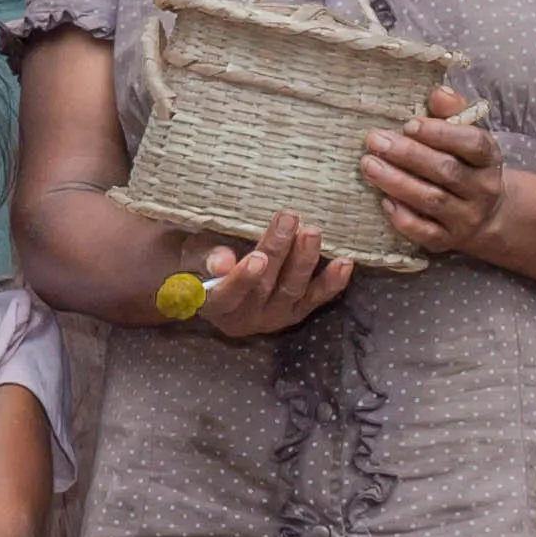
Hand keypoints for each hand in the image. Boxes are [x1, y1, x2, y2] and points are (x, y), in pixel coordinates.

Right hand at [185, 211, 356, 341]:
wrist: (214, 277)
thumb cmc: (199, 260)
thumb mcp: (190, 256)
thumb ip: (203, 257)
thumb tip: (222, 262)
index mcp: (215, 306)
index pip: (227, 295)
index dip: (242, 278)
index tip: (257, 258)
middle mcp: (245, 318)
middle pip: (264, 286)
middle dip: (278, 251)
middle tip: (288, 218)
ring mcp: (273, 316)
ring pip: (291, 290)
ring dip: (305, 260)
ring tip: (312, 232)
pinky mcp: (296, 311)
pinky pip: (315, 298)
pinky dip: (331, 282)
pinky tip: (345, 263)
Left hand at [358, 97, 508, 262]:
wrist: (486, 213)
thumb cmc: (465, 164)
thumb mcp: (466, 135)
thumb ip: (451, 112)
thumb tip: (437, 92)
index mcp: (488, 158)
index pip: (472, 144)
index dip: (441, 133)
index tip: (409, 125)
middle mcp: (481, 189)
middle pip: (446, 171)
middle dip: (408, 155)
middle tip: (375, 141)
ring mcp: (466, 218)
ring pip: (431, 200)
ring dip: (397, 182)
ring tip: (368, 165)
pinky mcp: (448, 240)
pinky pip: (425, 233)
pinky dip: (403, 218)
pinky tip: (384, 201)